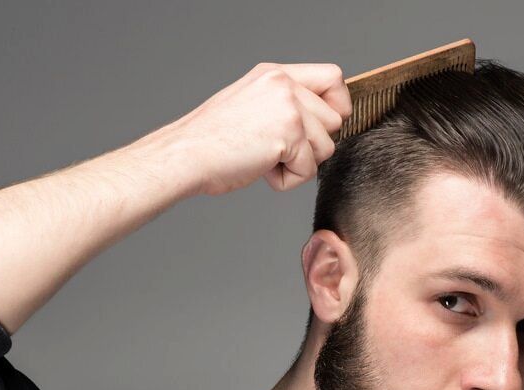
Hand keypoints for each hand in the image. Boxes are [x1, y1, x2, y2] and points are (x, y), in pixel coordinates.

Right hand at [159, 62, 351, 195]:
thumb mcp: (251, 103)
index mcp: (275, 74)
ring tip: (264, 158)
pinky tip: (260, 169)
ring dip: (299, 163)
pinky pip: (309, 170)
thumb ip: (284, 103)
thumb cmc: (210, 140)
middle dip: (313, 144)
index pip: (333, 77)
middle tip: (276, 149)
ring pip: (326, 148)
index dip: (337, 104)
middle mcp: (284, 85)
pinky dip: (287, 180)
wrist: (186, 155)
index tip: (322, 125)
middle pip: (334, 120)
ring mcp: (288, 109)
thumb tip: (319, 120)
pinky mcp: (289, 136)